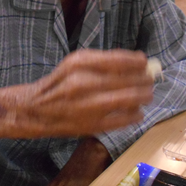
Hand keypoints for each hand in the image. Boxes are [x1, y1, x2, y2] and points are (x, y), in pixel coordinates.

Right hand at [0, 49, 153, 139]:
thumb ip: (104, 61)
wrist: (34, 109)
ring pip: (128, 99)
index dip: (138, 62)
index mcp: (80, 63)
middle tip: (151, 81)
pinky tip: (138, 113)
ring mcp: (88, 105)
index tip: (146, 63)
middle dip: (145, 81)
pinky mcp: (91, 125)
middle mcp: (84, 82)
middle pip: (128, 80)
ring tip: (148, 96)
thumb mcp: (76, 64)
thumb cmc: (59, 83)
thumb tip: (138, 61)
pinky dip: (134, 116)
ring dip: (143, 97)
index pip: (120, 60)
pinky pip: (122, 120)